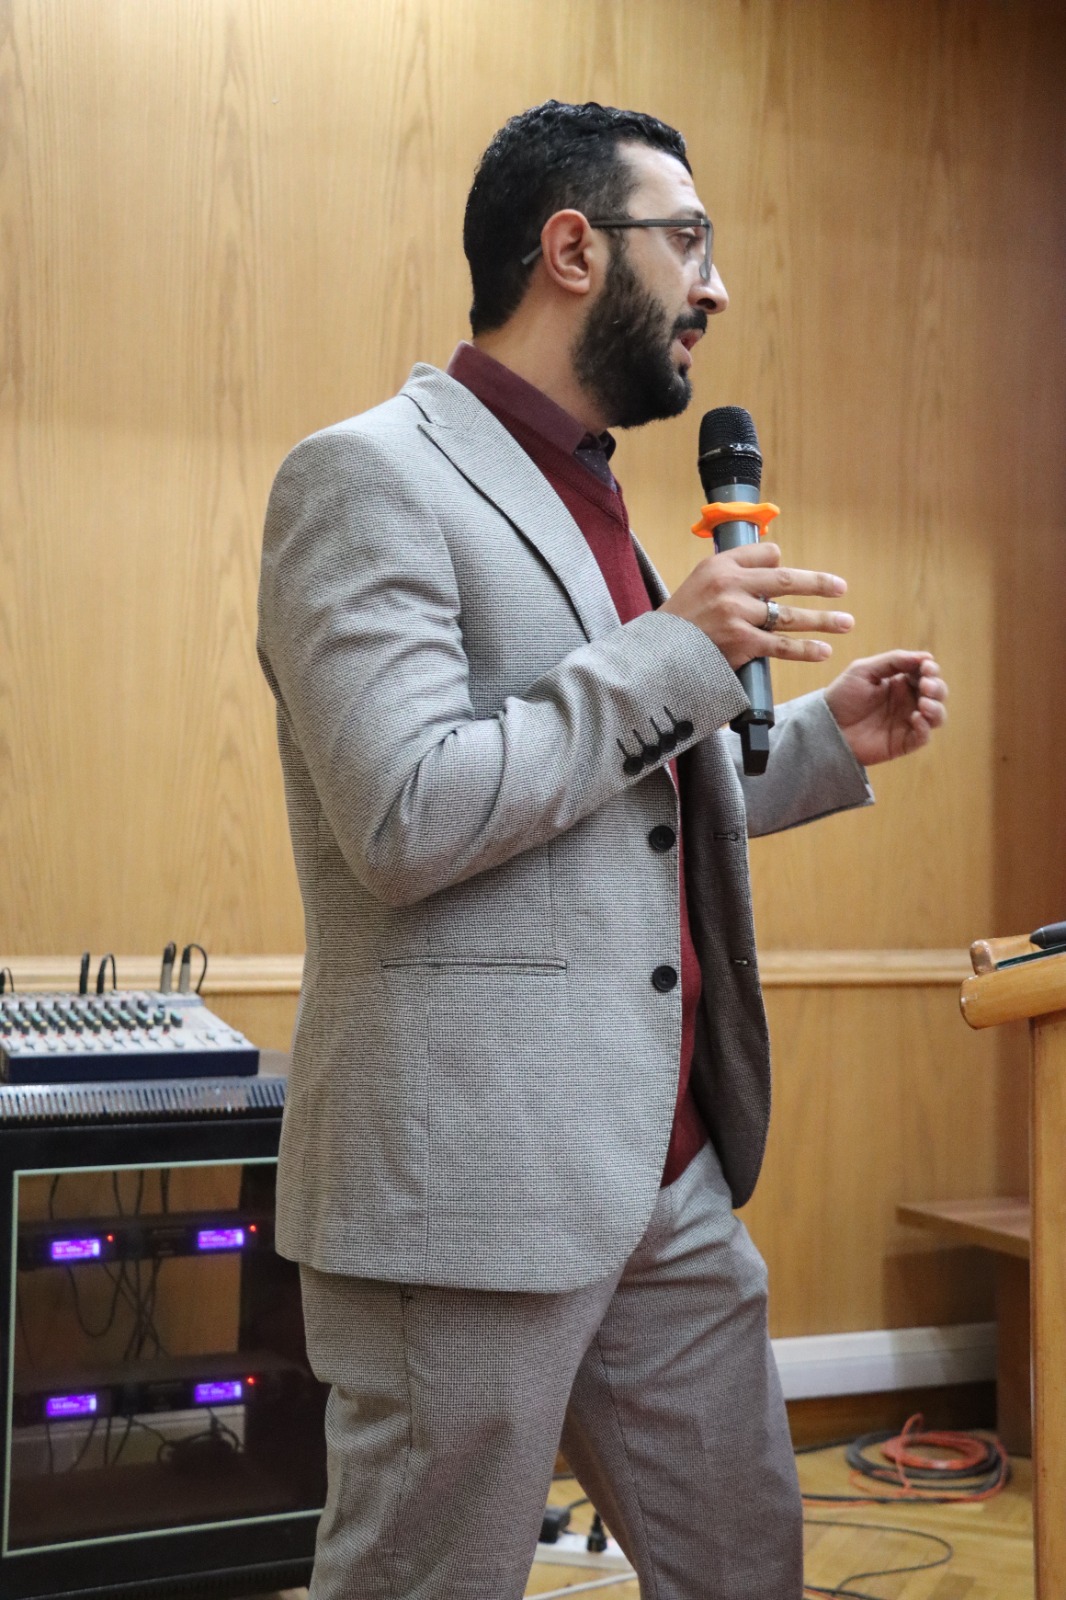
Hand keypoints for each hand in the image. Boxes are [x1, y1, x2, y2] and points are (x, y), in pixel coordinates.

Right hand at [661, 542, 853, 668]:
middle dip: (818, 584)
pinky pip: (781, 645)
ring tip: (845, 622)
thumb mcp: (700, 583)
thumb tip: (776, 560)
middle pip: (785, 580)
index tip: (796, 577)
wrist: (657, 655)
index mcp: (720, 565)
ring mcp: (737, 614)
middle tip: (840, 587)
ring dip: (822, 620)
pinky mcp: (741, 643)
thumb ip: (733, 572)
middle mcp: (730, 585)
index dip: (781, 565)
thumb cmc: (683, 620)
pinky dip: (805, 649)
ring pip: (789, 616)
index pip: (766, 555)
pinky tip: (823, 650)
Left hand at [824, 650, 947, 765]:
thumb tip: (926, 656)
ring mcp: (907, 722)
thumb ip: (893, 660)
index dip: (930, 668)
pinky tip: (915, 717)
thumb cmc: (842, 696)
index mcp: (900, 681)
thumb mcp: (863, 670)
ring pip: (937, 715)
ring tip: (924, 703)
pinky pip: (924, 736)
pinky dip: (925, 727)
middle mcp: (907, 701)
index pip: (925, 672)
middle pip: (937, 692)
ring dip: (936, 707)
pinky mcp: (904, 742)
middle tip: (926, 685)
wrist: (826, 727)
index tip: (925, 666)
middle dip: (936, 686)